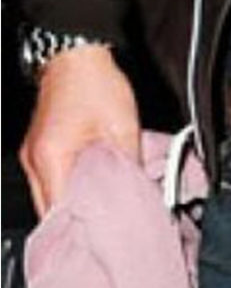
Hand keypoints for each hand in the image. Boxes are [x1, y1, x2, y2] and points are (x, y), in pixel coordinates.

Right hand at [19, 44, 140, 217]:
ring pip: (50, 198)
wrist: (77, 52)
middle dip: (76, 223)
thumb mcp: (123, 125)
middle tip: (104, 227)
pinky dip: (69, 188)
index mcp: (52, 159)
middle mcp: (35, 162)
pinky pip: (51, 181)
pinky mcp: (41, 148)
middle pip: (51, 212)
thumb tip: (139, 192)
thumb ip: (129, 164)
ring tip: (100, 209)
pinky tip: (90, 187)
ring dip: (73, 205)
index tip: (101, 236)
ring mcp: (34, 156)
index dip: (81, 230)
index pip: (59, 215)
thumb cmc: (96, 81)